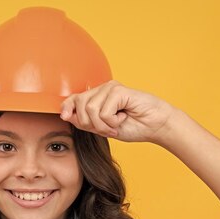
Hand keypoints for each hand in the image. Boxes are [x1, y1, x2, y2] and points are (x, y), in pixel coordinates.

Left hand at [60, 80, 177, 143]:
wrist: (155, 126)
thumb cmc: (133, 126)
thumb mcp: (103, 128)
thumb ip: (86, 122)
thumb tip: (65, 115)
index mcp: (97, 97)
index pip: (74, 98)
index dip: (66, 107)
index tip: (64, 116)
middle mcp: (102, 89)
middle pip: (79, 104)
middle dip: (90, 123)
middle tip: (107, 129)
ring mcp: (110, 88)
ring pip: (90, 109)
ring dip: (102, 125)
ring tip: (116, 125)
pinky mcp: (118, 90)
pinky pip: (103, 112)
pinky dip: (112, 122)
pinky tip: (123, 118)